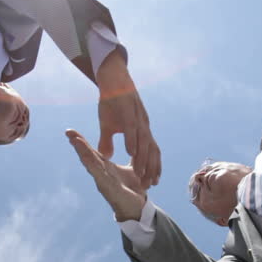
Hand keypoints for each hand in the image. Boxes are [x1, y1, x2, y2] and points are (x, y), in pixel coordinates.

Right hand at [66, 129, 145, 221]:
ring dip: (83, 153)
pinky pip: (101, 176)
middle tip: (68, 132)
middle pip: (87, 156)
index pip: (92, 152)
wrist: (138, 208)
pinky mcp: (109, 189)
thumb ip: (131, 158)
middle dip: (78, 144)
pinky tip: (88, 159)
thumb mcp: (131, 169)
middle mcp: (101, 174)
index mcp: (106, 168)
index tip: (71, 131)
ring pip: (91, 165)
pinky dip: (94, 167)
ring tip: (75, 142)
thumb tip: (133, 146)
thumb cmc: (133, 189)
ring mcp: (103, 181)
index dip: (82, 142)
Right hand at [95, 49, 160, 186]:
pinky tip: (130, 153)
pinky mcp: (127, 109)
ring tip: (139, 174)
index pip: (151, 151)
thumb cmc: (112, 101)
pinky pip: (131, 128)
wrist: (112, 76)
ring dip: (142, 159)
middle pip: (151, 150)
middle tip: (149, 185)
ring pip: (143, 141)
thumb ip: (108, 142)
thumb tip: (108, 156)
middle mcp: (143, 125)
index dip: (153, 167)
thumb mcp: (109, 126)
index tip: (152, 183)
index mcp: (141, 129)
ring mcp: (137, 117)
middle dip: (151, 168)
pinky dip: (132, 140)